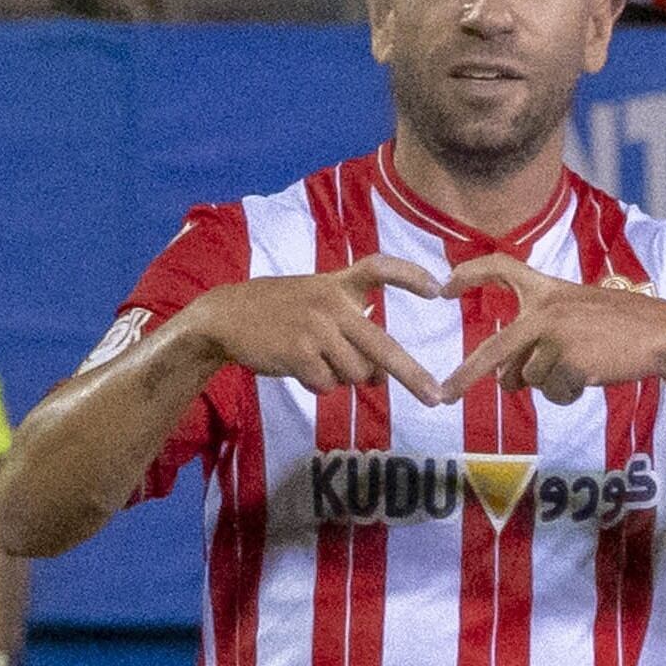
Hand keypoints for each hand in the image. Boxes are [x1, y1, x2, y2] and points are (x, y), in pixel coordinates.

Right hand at [180, 254, 444, 404]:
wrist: (225, 316)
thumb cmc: (279, 313)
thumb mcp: (315, 305)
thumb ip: (351, 333)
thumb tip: (379, 377)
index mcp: (337, 284)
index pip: (379, 268)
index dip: (410, 276)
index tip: (439, 289)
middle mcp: (331, 304)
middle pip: (382, 345)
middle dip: (412, 375)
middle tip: (435, 398)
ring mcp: (315, 329)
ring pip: (354, 374)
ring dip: (342, 377)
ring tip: (316, 359)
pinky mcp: (298, 353)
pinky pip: (327, 385)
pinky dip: (318, 385)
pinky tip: (299, 367)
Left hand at [437, 253, 665, 404]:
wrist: (661, 332)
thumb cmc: (616, 325)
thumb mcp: (574, 313)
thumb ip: (537, 335)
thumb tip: (505, 379)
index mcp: (546, 289)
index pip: (501, 266)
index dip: (470, 273)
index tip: (443, 286)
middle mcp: (545, 309)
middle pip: (494, 348)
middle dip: (465, 376)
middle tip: (444, 395)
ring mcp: (557, 336)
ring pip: (530, 380)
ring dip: (549, 384)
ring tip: (580, 367)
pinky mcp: (571, 361)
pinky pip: (553, 393)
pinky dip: (568, 394)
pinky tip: (591, 376)